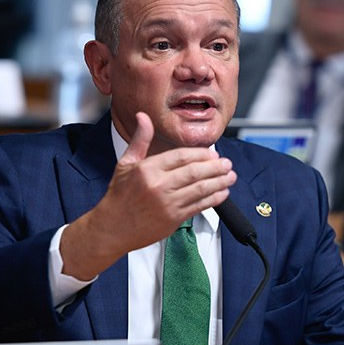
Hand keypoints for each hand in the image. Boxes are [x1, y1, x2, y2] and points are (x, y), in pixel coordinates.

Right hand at [59, 112, 235, 279]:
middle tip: (227, 163)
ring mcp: (167, 204)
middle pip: (194, 172)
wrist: (112, 228)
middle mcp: (158, 186)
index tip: (212, 153)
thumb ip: (140, 140)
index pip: (180, 156)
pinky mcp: (173, 219)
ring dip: (219, 182)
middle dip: (215, 167)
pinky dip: (214, 199)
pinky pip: (199, 206)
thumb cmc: (119, 196)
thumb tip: (143, 117)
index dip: (200, 154)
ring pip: (200, 189)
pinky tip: (222, 193)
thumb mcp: (125, 163)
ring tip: (230, 176)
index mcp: (147, 169)